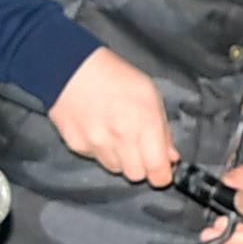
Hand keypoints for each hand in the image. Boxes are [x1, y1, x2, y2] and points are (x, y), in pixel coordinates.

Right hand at [49, 48, 178, 187]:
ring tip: (117, 136)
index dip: (162, 176)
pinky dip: (100, 151)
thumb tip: (170, 158)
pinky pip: (95, 159)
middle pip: (136, 176)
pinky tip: (99, 130)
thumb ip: (163, 130)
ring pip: (115, 169)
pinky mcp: (76, 145)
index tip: (162, 171)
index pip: (156, 171)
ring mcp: (95, 144)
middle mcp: (120, 139)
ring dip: (120, 159)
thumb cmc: (118, 77)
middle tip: (140, 150)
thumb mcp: (151, 96)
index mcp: (143, 125)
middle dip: (142, 167)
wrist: (71, 67)